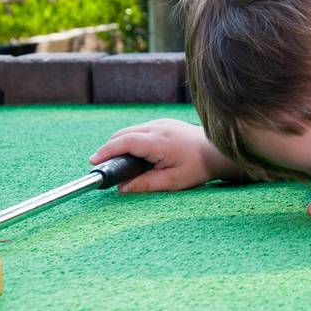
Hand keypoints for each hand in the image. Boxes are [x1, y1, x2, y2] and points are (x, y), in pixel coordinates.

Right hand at [89, 118, 242, 192]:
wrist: (217, 152)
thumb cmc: (198, 167)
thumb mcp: (173, 181)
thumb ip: (146, 184)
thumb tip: (122, 188)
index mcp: (160, 141)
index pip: (125, 142)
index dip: (107, 151)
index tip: (94, 162)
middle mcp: (158, 127)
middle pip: (124, 134)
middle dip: (110, 149)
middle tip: (104, 167)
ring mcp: (161, 123)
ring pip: (131, 131)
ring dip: (121, 144)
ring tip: (118, 164)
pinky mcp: (163, 123)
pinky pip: (140, 130)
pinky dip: (132, 140)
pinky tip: (134, 155)